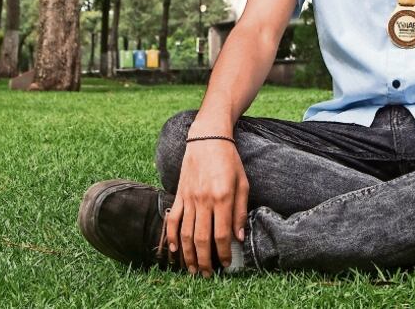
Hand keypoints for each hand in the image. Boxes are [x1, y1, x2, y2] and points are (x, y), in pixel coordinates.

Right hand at [165, 138, 248, 277]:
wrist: (207, 138)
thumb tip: (238, 237)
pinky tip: (174, 250)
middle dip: (204, 261)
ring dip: (188, 254)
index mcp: (222, 197)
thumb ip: (240, 211)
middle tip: (208, 275)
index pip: (222, 234)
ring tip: (193, 269)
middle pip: (201, 239)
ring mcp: (189, 198)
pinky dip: (172, 236)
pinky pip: (173, 219)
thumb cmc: (229, 160)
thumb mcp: (243, 183)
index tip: (227, 264)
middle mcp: (204, 200)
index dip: (224, 253)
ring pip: (185, 233)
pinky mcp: (179, 194)